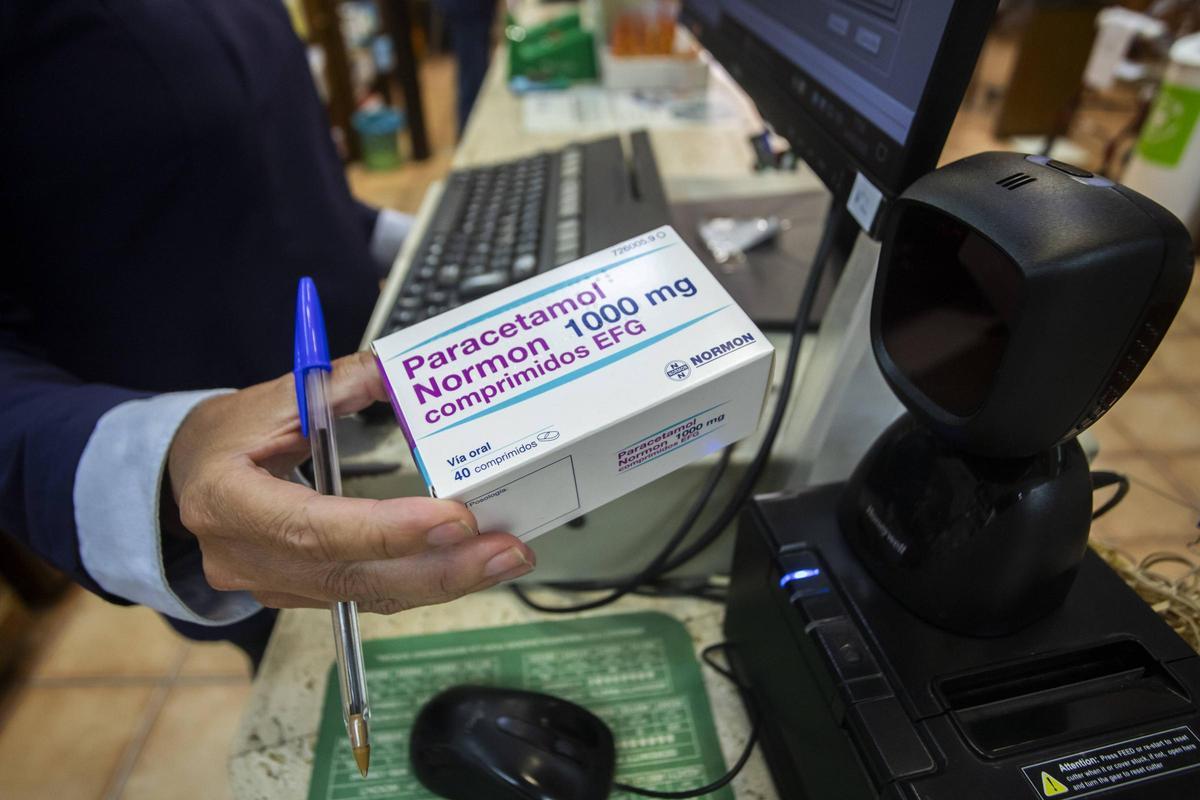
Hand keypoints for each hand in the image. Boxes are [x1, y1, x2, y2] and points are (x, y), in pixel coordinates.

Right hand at [166, 351, 534, 613]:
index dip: (389, 529)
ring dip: (445, 581)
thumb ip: (341, 384)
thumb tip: (404, 372)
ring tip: (507, 557)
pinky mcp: (300, 596)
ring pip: (369, 596)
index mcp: (228, 502)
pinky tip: (472, 567)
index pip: (316, 528)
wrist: (180, 482)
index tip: (455, 518)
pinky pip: (368, 595)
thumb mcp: (274, 396)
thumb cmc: (226, 436)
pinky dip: (423, 582)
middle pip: (354, 577)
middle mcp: (247, 558)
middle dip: (441, 568)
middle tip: (507, 549)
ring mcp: (272, 587)